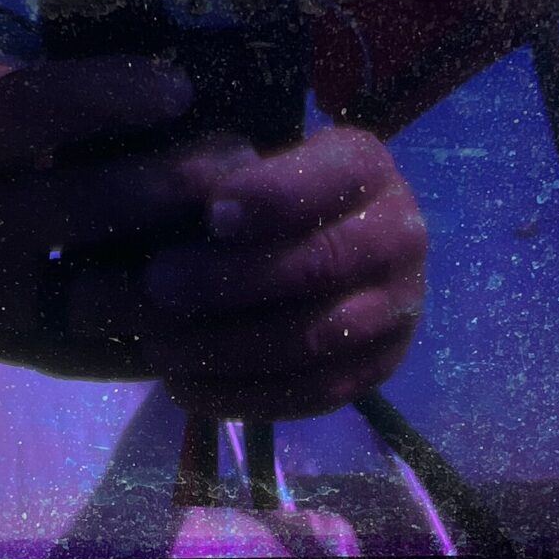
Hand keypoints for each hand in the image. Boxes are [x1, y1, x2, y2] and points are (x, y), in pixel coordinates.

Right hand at [0, 53, 235, 373]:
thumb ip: (25, 92)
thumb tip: (136, 80)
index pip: (38, 111)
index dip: (113, 95)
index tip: (178, 87)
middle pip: (87, 206)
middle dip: (173, 183)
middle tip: (236, 161)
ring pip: (100, 295)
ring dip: (178, 269)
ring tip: (233, 241)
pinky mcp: (2, 350)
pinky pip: (90, 354)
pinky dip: (151, 338)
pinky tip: (202, 312)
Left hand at [113, 125, 427, 418]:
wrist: (314, 249)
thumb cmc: (257, 199)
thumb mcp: (244, 163)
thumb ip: (217, 169)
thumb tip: (191, 201)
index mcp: (366, 168)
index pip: (331, 180)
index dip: (272, 198)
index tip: (212, 213)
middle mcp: (400, 235)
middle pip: (320, 264)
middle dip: (231, 279)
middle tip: (158, 284)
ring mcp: (398, 307)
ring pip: (314, 337)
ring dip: (228, 347)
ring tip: (159, 345)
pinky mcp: (378, 367)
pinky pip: (315, 393)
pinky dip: (245, 395)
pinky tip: (187, 384)